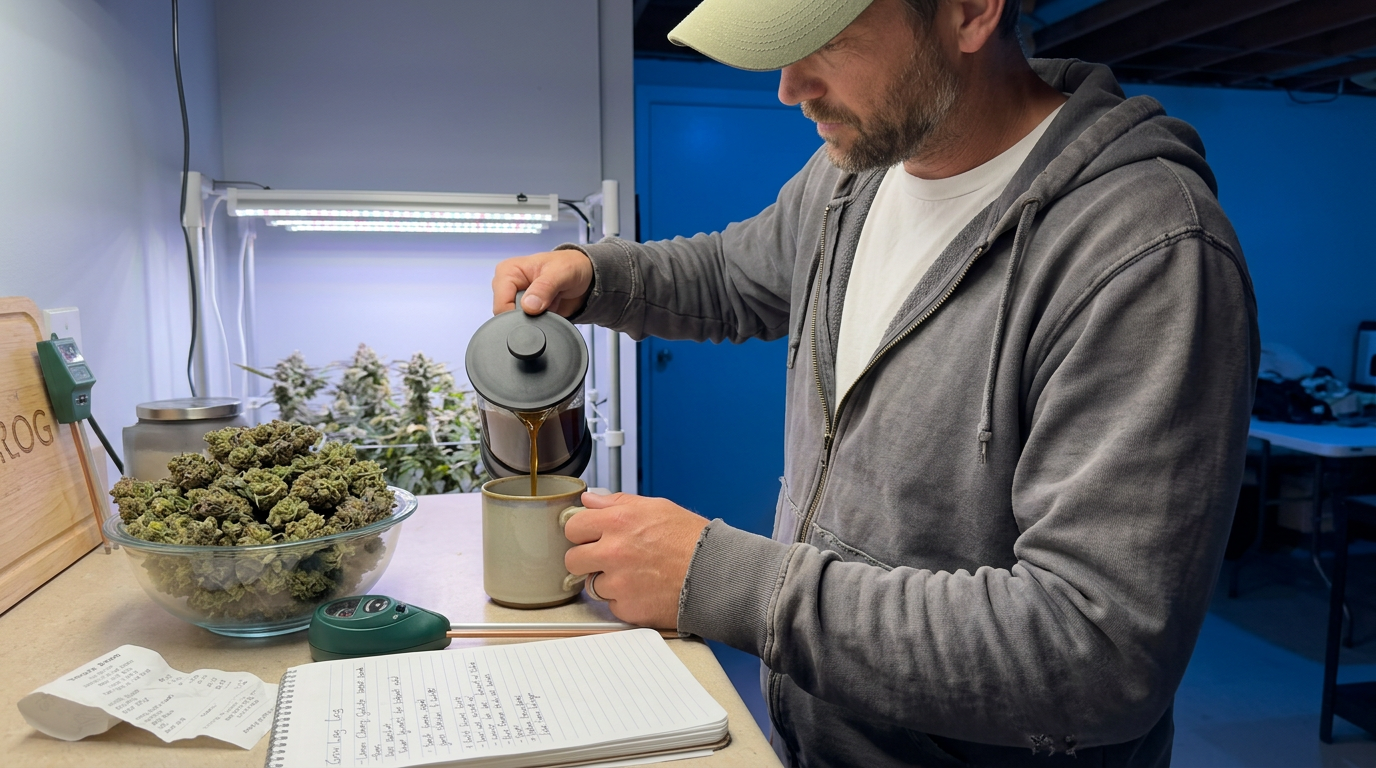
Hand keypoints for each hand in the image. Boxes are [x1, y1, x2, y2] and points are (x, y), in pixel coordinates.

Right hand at [492, 250, 593, 316]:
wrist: (585, 277)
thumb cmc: (570, 266)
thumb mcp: (561, 272)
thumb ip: (545, 287)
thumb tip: (528, 306)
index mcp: (508, 271)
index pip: (501, 301)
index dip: (516, 312)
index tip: (536, 311)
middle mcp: (508, 287)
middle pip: (506, 315)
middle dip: (527, 318)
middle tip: (547, 306)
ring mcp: (516, 302)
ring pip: (517, 323)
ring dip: (536, 321)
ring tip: (551, 306)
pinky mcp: (526, 313)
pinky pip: (528, 327)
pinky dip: (541, 324)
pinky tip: (551, 312)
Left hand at [563, 492, 709, 628]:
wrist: (716, 574)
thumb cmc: (692, 540)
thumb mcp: (657, 508)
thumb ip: (618, 503)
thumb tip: (590, 501)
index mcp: (619, 521)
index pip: (573, 527)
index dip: (582, 532)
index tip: (589, 537)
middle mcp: (614, 551)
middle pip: (573, 560)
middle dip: (586, 559)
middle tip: (606, 559)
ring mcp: (618, 582)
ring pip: (592, 585)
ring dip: (607, 582)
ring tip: (634, 575)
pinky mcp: (627, 608)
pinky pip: (612, 605)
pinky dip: (624, 600)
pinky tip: (644, 590)